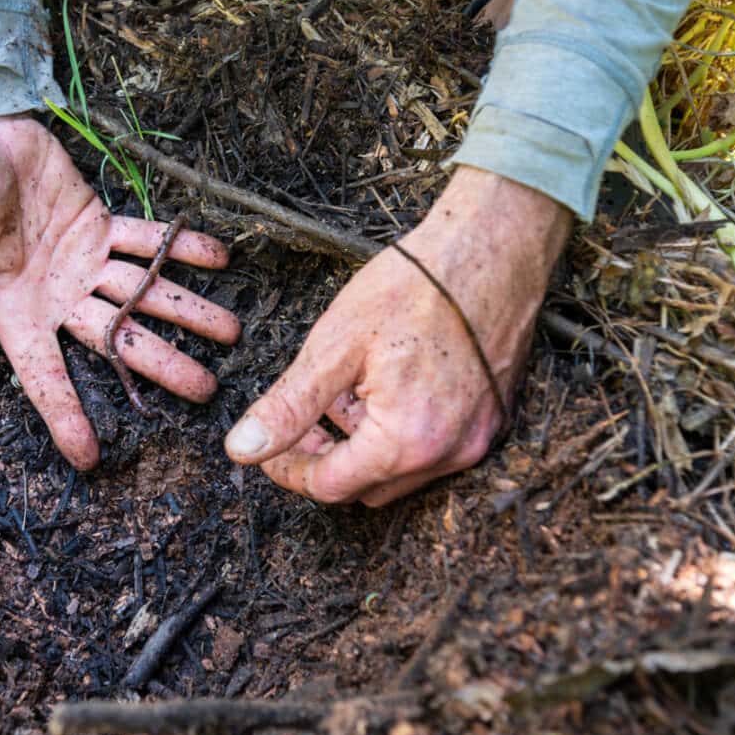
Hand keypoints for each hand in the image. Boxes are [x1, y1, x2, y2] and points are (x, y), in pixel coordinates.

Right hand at [0, 115, 240, 469]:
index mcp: (18, 312)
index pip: (45, 376)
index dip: (65, 417)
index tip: (90, 460)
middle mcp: (57, 297)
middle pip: (116, 341)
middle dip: (161, 365)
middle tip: (206, 391)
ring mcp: (83, 263)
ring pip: (141, 296)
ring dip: (185, 310)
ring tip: (232, 331)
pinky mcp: (99, 224)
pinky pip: (146, 242)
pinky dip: (180, 248)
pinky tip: (218, 258)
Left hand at [223, 168, 569, 505]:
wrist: (493, 247)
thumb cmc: (415, 286)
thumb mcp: (335, 345)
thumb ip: (289, 406)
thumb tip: (241, 450)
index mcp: (407, 441)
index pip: (331, 486)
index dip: (288, 471)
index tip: (265, 449)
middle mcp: (450, 454)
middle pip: (367, 488)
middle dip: (325, 460)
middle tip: (300, 422)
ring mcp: (477, 439)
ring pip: (402, 472)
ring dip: (362, 448)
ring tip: (342, 395)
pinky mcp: (492, 419)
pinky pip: (435, 449)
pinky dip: (399, 434)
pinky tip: (383, 387)